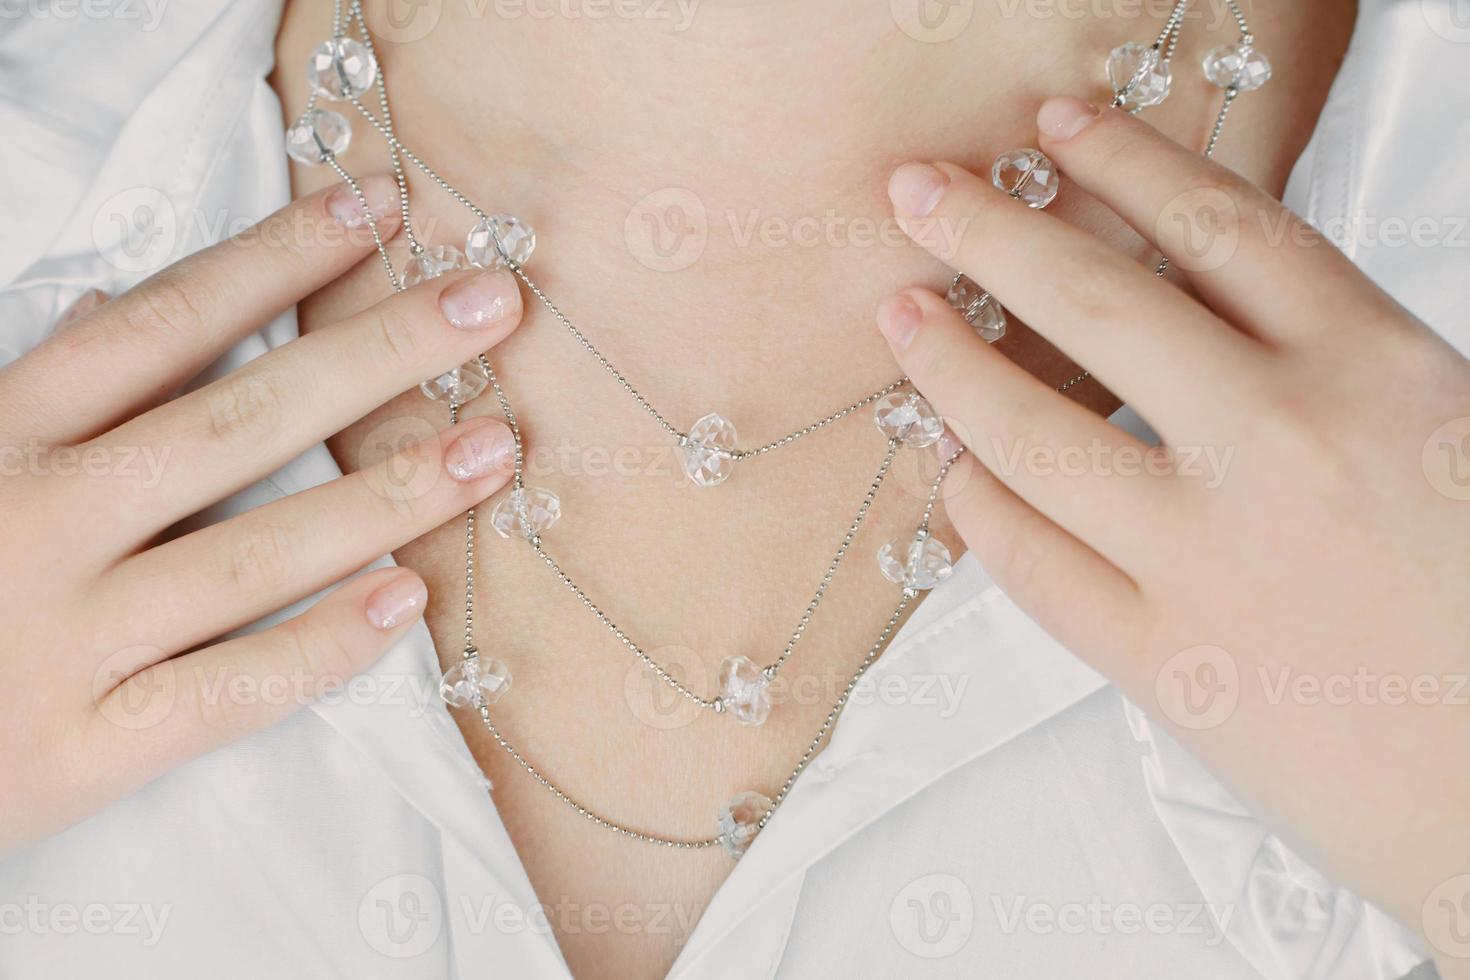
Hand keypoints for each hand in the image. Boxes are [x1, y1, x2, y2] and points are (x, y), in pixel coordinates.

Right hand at [0, 177, 522, 853]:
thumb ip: (32, 394)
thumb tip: (108, 305)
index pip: (161, 326)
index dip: (277, 259)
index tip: (381, 210)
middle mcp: (36, 521)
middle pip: (236, 421)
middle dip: (376, 353)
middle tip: (492, 304)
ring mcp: (62, 639)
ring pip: (253, 553)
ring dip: (387, 497)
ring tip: (493, 450)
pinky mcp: (84, 747)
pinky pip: (227, 693)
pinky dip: (319, 647)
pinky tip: (408, 602)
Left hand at [878, 97, 1469, 972]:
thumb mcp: (1452, 439)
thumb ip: (1338, 372)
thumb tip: (1209, 327)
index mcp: (1376, 371)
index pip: (1222, 229)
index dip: (1125, 166)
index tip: (1055, 131)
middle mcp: (1279, 444)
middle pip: (1096, 303)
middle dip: (990, 233)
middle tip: (918, 193)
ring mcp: (1208, 557)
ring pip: (1033, 432)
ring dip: (950, 364)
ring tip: (900, 320)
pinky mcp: (1166, 664)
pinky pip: (1034, 567)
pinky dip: (980, 511)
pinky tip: (954, 475)